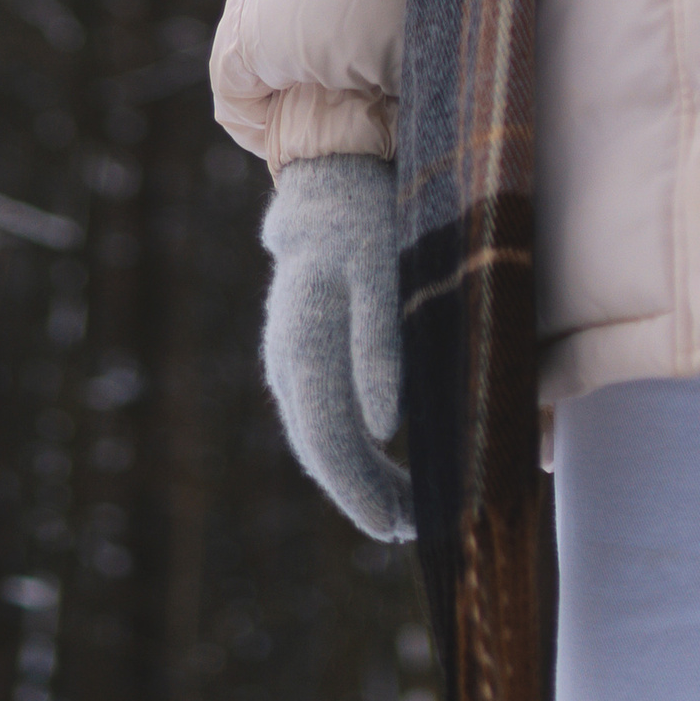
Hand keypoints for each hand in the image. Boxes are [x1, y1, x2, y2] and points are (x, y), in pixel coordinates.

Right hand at [260, 155, 413, 538]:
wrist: (336, 174)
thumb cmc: (374, 218)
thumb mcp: (387, 268)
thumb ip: (380, 342)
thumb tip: (382, 423)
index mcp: (307, 342)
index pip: (330, 441)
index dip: (363, 493)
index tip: (401, 526)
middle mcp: (287, 356)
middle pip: (319, 448)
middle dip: (363, 496)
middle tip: (414, 526)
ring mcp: (285, 353)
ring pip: (314, 436)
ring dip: (356, 478)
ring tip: (405, 507)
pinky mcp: (295, 348)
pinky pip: (315, 413)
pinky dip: (346, 447)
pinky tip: (383, 462)